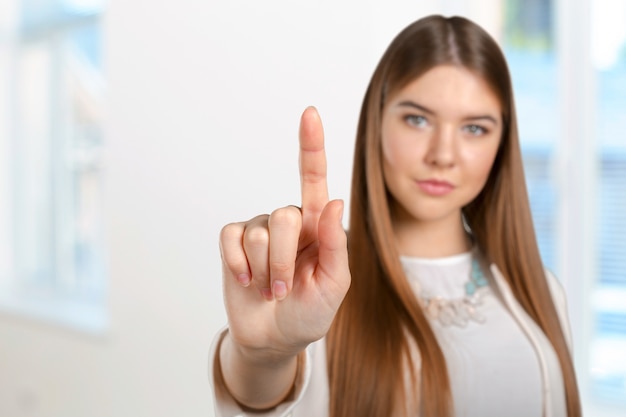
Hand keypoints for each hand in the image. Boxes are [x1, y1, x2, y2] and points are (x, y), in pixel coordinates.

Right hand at [219, 107, 350, 359]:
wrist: (273, 338)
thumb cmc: (310, 311)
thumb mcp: (334, 284)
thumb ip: (336, 244)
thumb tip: (335, 201)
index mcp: (317, 225)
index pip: (313, 179)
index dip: (311, 146)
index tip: (309, 113)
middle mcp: (288, 221)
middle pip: (283, 217)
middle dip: (282, 261)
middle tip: (283, 289)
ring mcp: (259, 230)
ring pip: (258, 233)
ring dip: (263, 270)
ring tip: (269, 289)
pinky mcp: (233, 243)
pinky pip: (231, 237)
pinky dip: (238, 265)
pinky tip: (246, 280)